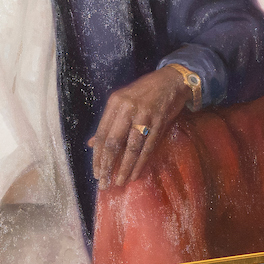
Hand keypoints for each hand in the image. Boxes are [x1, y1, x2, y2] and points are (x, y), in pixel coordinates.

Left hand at [88, 65, 198, 187]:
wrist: (172, 80)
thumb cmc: (145, 92)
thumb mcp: (122, 102)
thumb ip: (108, 122)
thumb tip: (91, 144)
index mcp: (115, 103)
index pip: (101, 134)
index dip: (97, 155)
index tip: (96, 172)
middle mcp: (127, 108)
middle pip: (113, 142)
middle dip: (107, 165)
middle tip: (104, 183)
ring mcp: (144, 115)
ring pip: (131, 147)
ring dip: (124, 167)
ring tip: (119, 182)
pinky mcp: (159, 122)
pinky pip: (148, 147)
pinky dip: (140, 162)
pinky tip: (135, 174)